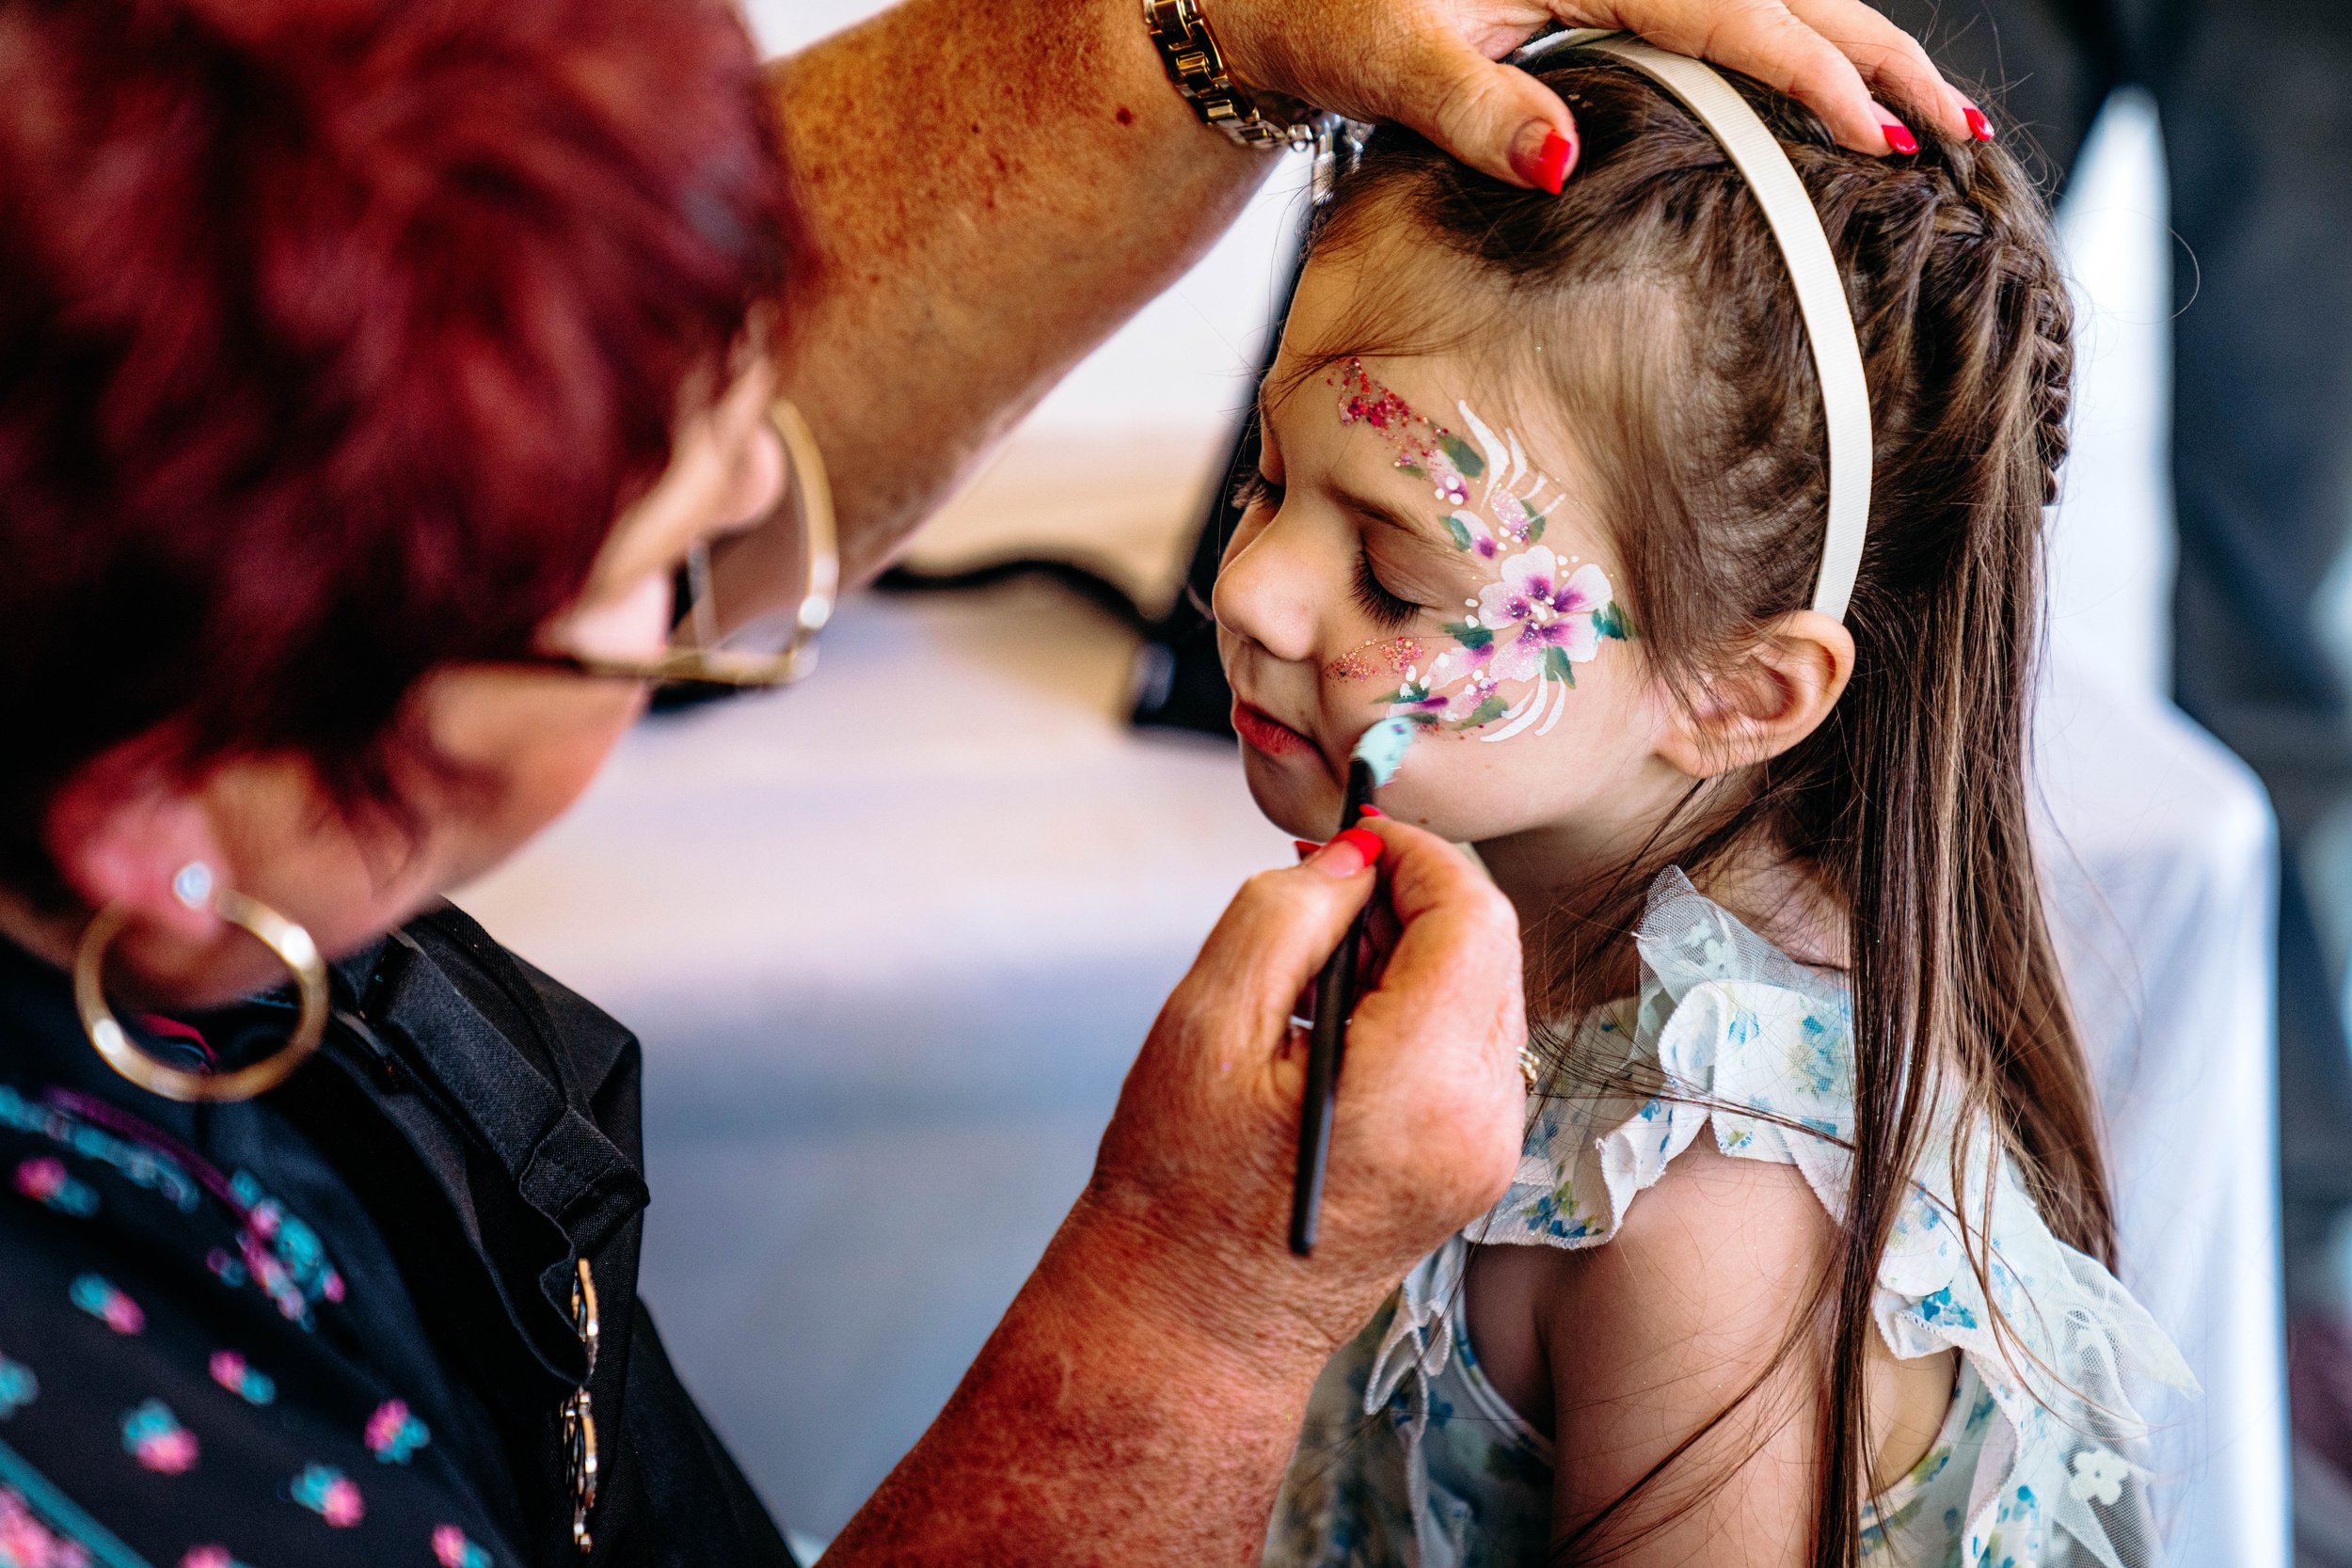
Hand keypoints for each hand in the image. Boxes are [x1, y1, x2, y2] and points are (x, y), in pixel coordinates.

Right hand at [1073, 817, 1527, 1364]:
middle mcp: (1480, 1120)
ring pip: (1490, 991)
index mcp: (1418, 1084)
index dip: (1415, 854)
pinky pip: (1474, 1044)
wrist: (1194, 1323)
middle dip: (1416, 897)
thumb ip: (1285, 917)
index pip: (1471, 916)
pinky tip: (1343, 1025)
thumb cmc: (1179, 1187)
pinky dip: (1421, 1005)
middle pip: (1492, 947)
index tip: (1350, 837)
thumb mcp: (1207, 1026)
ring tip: (1318, 971)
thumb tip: (1353, 860)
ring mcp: (1489, 1149)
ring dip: (1418, 951)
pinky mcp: (1478, 1164)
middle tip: (1322, 895)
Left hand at [1211, 0, 1972, 188]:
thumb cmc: (1330, 18)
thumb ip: (1473, 108)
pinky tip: (1838, 97)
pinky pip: (1729, 14)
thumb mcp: (1388, 62)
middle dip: (1877, 53)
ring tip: (1933, 118)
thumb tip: (1559, 160)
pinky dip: (1795, 50)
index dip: (1811, 75)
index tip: (1881, 133)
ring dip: (1854, 49)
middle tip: (1958, 130)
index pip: (1729, 14)